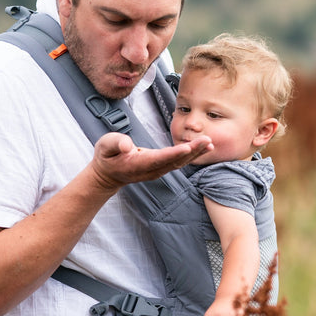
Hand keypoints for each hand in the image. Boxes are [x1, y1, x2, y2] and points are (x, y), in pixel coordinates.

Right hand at [90, 132, 210, 189]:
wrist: (108, 174)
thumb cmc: (107, 156)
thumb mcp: (105, 146)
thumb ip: (116, 143)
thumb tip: (128, 145)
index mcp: (138, 164)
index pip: (158, 159)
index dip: (173, 154)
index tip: (187, 148)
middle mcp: (151, 170)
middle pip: (174, 161)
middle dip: (192, 151)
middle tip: (207, 140)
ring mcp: (157, 171)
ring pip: (180, 162)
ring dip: (196, 153)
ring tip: (210, 143)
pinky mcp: (162, 168)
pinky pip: (180, 162)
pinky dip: (192, 155)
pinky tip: (204, 148)